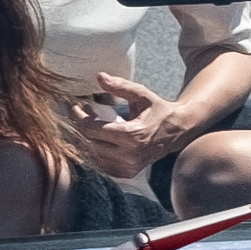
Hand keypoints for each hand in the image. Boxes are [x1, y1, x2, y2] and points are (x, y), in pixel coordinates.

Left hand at [66, 73, 185, 181]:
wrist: (177, 131)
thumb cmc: (158, 110)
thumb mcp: (141, 94)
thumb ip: (120, 86)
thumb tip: (99, 77)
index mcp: (132, 136)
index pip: (92, 130)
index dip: (78, 117)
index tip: (73, 105)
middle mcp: (130, 155)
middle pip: (89, 143)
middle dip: (79, 126)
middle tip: (78, 110)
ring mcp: (128, 167)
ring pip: (92, 155)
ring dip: (84, 138)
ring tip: (87, 121)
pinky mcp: (127, 173)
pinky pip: (101, 164)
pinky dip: (94, 150)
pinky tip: (95, 136)